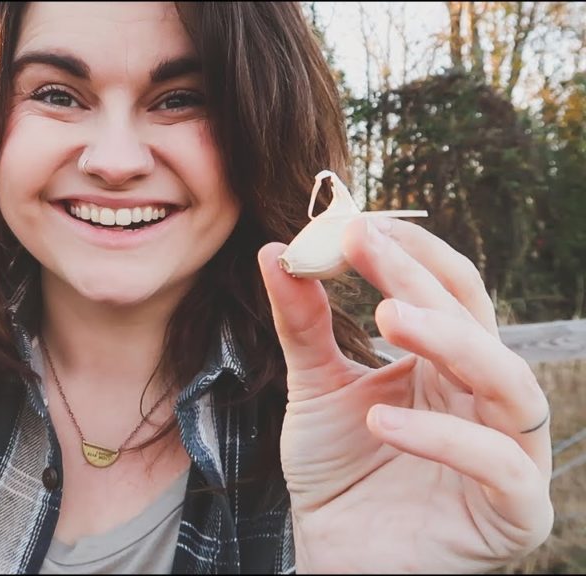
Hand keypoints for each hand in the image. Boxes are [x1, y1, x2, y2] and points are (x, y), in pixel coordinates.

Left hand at [258, 217, 552, 572]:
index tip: (353, 224)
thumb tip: (276, 251)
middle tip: (364, 248)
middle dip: (421, 282)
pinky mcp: (512, 512)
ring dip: (451, 342)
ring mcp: (508, 455)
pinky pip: (500, 466)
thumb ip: (303, 326)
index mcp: (449, 367)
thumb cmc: (336, 473)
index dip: (408, 255)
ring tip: (385, 320)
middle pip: (476, 324)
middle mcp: (485, 401)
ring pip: (510, 384)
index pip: (448, 293)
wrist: (332, 553)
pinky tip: (381, 422)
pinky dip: (444, 439)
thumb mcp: (314, 389)